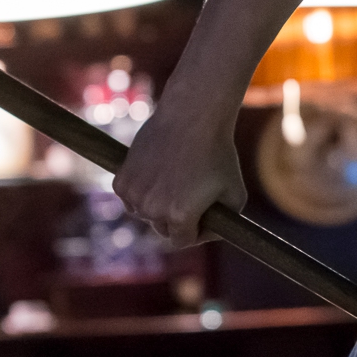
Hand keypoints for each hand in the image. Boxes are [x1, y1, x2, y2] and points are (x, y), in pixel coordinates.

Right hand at [113, 83, 246, 247]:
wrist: (192, 116)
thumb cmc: (218, 154)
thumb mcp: (236, 194)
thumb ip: (226, 222)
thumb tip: (210, 234)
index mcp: (179, 217)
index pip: (183, 241)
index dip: (196, 230)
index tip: (203, 215)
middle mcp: (152, 209)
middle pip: (163, 228)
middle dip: (177, 219)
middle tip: (190, 196)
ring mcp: (134, 195)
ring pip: (144, 213)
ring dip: (157, 206)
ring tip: (175, 184)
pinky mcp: (121, 181)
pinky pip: (131, 198)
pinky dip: (141, 192)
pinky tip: (157, 175)